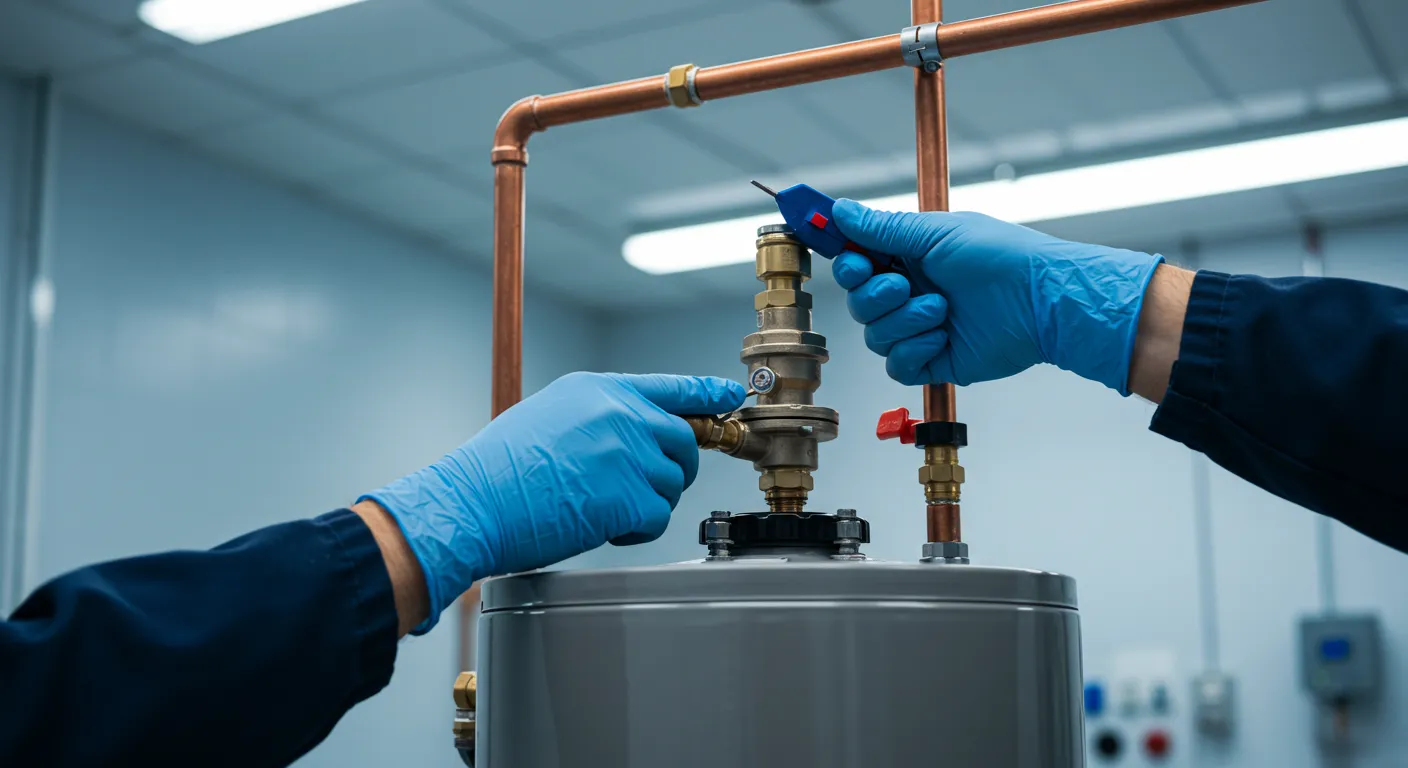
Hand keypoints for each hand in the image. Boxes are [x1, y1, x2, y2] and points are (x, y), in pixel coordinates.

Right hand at [360, 372, 743, 631]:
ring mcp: (627, 453)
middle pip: (684, 441)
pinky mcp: (628, 495)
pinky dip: (637, 529)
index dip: (707, 394)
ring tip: (602, 508)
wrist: (474, 502)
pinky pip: (658, 516)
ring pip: (671, 483)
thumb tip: (633, 435)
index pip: (670, 387)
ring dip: (647, 503)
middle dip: (673, 469)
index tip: (731, 397)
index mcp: (599, 390)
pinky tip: (604, 527)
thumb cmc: (499, 470)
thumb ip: (597, 417)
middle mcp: (620, 414)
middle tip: (644, 489)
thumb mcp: (549, 416)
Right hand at [830, 199, 1162, 393]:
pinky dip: (914, 350)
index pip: (857, 259)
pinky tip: (942, 337)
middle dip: (875, 295)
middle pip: (858, 302)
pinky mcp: (934, 359)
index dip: (845, 260)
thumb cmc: (1001, 257)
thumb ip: (883, 228)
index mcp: (909, 256)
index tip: (843, 254)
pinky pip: (897, 364)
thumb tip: (840, 209)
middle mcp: (911, 291)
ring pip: (875, 335)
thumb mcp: (938, 233)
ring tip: (940, 310)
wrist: (1041, 301)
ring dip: (902, 322)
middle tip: (903, 284)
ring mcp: (921, 327)